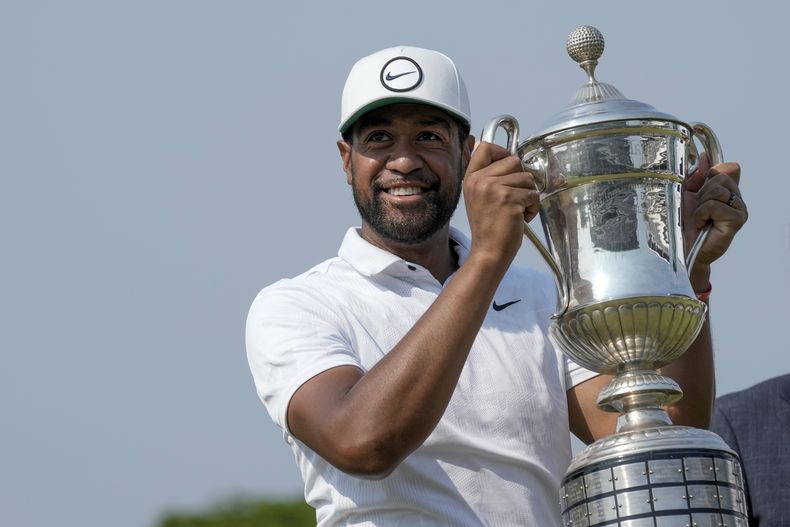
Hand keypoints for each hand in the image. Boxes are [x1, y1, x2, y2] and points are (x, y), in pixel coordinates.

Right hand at [463, 141, 540, 264]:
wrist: (489, 252)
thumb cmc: (489, 228)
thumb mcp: (479, 197)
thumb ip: (488, 178)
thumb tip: (510, 160)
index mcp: (471, 178)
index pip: (485, 147)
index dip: (502, 152)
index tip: (508, 166)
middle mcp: (480, 180)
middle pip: (513, 160)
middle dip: (522, 179)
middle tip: (515, 197)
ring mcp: (494, 188)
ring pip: (527, 178)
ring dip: (528, 195)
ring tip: (517, 210)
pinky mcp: (509, 199)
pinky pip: (533, 194)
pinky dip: (533, 207)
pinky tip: (521, 218)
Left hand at [682, 153, 747, 288]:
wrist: (680, 247)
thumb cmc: (682, 223)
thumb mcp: (685, 194)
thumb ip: (695, 176)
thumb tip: (704, 157)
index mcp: (727, 191)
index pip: (722, 170)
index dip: (706, 177)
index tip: (696, 192)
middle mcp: (737, 199)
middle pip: (720, 178)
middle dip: (701, 193)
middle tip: (697, 210)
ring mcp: (740, 210)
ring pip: (718, 190)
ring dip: (700, 204)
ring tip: (698, 218)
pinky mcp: (737, 221)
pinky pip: (715, 205)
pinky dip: (702, 213)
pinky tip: (701, 224)